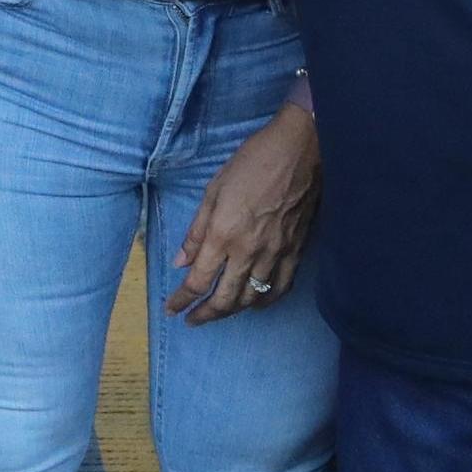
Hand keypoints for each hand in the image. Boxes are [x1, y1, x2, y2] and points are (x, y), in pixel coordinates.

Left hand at [165, 99, 317, 322]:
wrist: (299, 150)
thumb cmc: (252, 162)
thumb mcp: (214, 190)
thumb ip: (196, 231)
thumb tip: (181, 262)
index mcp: (223, 234)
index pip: (198, 281)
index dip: (182, 300)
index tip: (172, 309)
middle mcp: (249, 251)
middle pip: (225, 298)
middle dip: (205, 315)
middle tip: (193, 320)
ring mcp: (275, 254)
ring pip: (252, 297)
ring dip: (233, 311)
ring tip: (219, 313)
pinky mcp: (296, 251)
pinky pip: (280, 288)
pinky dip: (266, 301)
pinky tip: (256, 304)